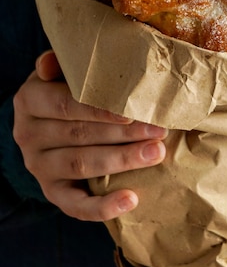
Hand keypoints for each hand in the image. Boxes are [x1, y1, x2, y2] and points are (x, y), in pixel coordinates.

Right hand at [13, 50, 166, 221]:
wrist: (45, 121)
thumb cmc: (64, 87)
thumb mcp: (60, 71)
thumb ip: (62, 63)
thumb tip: (53, 59)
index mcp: (29, 100)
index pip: (65, 105)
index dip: (100, 110)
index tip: (132, 112)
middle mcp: (28, 135)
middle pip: (79, 135)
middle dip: (123, 134)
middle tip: (158, 130)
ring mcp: (38, 166)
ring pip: (82, 165)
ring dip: (122, 161)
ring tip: (156, 153)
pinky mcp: (51, 191)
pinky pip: (75, 205)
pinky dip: (102, 207)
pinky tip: (131, 199)